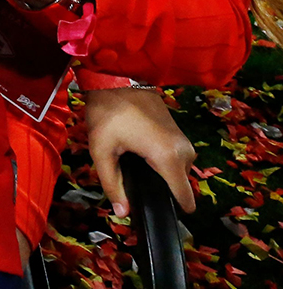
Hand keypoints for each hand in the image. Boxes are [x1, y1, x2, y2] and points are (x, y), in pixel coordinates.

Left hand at [84, 87, 195, 216]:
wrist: (116, 75)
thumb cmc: (108, 112)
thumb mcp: (101, 150)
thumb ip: (112, 184)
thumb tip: (123, 213)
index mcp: (169, 158)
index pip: (185, 200)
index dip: (168, 209)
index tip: (150, 208)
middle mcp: (184, 151)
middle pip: (178, 186)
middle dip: (157, 186)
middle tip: (130, 175)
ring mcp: (184, 139)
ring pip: (175, 171)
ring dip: (156, 171)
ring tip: (131, 161)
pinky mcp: (179, 131)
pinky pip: (174, 156)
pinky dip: (159, 159)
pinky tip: (138, 151)